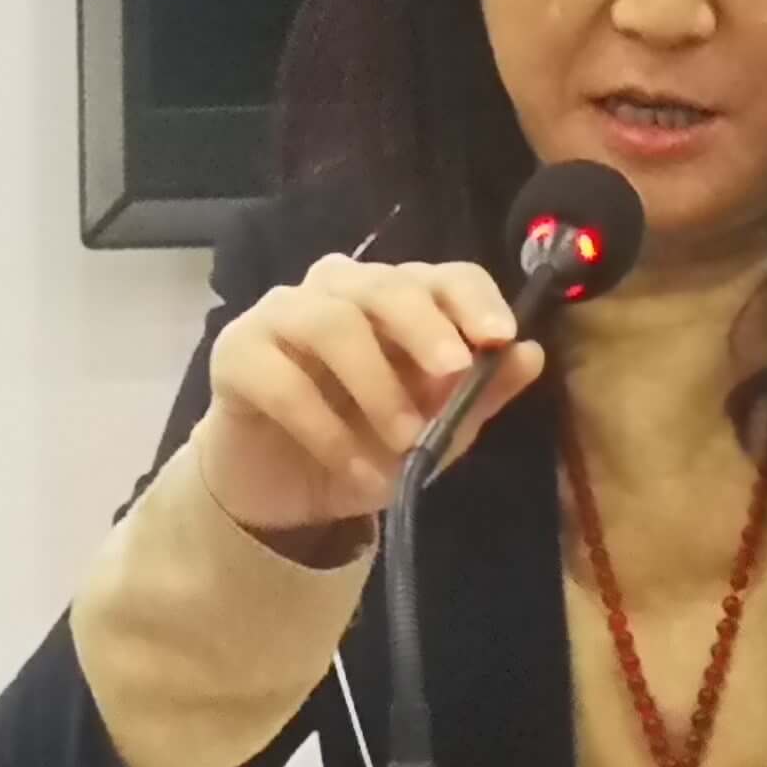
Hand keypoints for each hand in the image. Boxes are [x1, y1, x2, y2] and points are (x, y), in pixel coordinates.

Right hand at [192, 254, 545, 538]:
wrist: (284, 492)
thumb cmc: (364, 443)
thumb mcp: (435, 433)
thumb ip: (479, 395)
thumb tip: (530, 352)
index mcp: (393, 298)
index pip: (439, 274)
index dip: (471, 298)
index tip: (500, 337)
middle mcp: (336, 290)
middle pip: (384, 284)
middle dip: (424, 327)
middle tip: (452, 375)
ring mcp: (281, 315)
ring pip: (331, 321)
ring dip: (376, 385)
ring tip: (405, 441)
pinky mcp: (236, 354)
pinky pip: (283, 379)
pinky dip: (327, 429)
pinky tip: (355, 469)